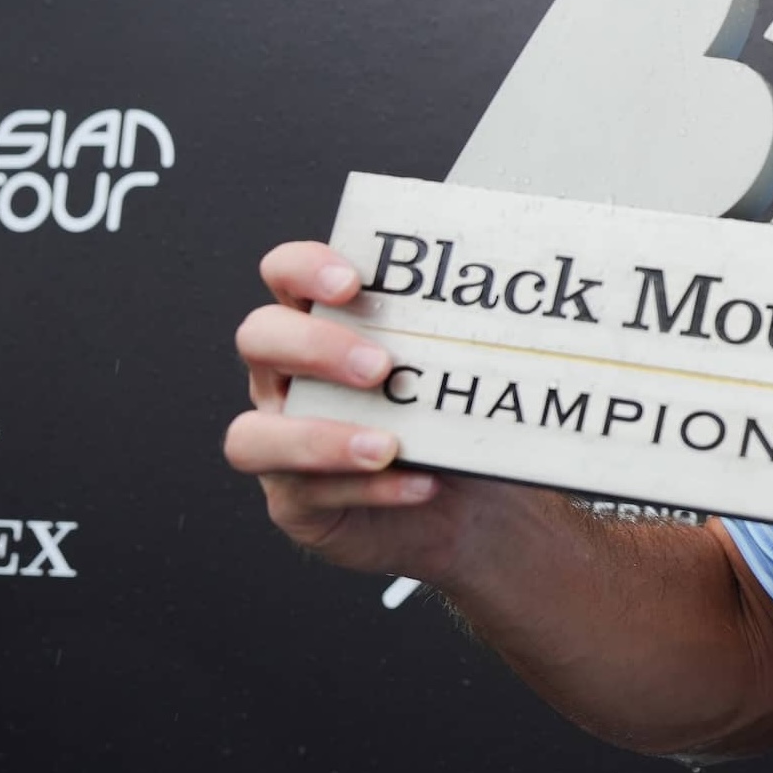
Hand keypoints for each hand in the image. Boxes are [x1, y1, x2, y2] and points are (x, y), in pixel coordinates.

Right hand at [223, 240, 501, 580]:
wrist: (470, 504)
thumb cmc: (458, 421)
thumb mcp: (462, 370)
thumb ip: (464, 330)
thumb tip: (519, 283)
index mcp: (320, 327)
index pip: (284, 275)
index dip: (303, 269)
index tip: (351, 282)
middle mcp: (287, 380)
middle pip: (259, 340)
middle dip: (315, 347)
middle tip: (380, 366)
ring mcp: (282, 442)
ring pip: (253, 436)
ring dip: (322, 438)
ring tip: (389, 445)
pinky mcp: (295, 503)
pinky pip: (308, 495)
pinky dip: (370, 489)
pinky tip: (421, 483)